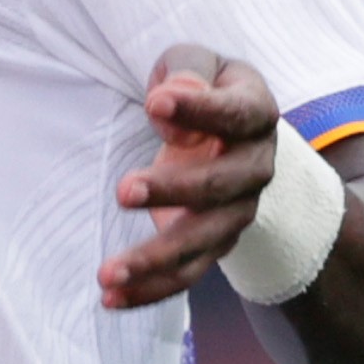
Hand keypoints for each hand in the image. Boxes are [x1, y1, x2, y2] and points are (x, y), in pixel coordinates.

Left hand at [100, 44, 282, 310]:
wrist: (229, 130)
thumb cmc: (203, 87)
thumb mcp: (196, 63)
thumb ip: (187, 72)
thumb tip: (173, 97)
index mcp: (256, 114)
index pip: (235, 114)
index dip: (200, 111)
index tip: (155, 105)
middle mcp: (255, 167)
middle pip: (221, 186)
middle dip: (173, 191)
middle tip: (124, 191)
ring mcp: (237, 211)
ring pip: (203, 241)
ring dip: (156, 258)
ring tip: (108, 273)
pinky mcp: (214, 242)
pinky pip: (186, 273)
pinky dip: (150, 290)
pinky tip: (110, 300)